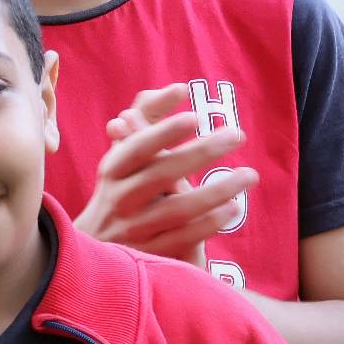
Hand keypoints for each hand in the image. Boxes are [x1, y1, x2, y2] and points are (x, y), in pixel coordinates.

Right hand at [73, 83, 258, 266]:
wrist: (94, 250)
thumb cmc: (121, 191)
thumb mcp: (123, 157)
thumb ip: (147, 120)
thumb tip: (178, 88)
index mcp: (112, 172)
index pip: (136, 148)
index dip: (163, 132)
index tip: (194, 117)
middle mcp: (118, 200)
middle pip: (161, 174)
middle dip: (201, 152)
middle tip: (237, 134)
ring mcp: (132, 230)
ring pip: (177, 209)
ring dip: (216, 190)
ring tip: (249, 174)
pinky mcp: (148, 256)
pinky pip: (183, 238)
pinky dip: (209, 223)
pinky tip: (232, 208)